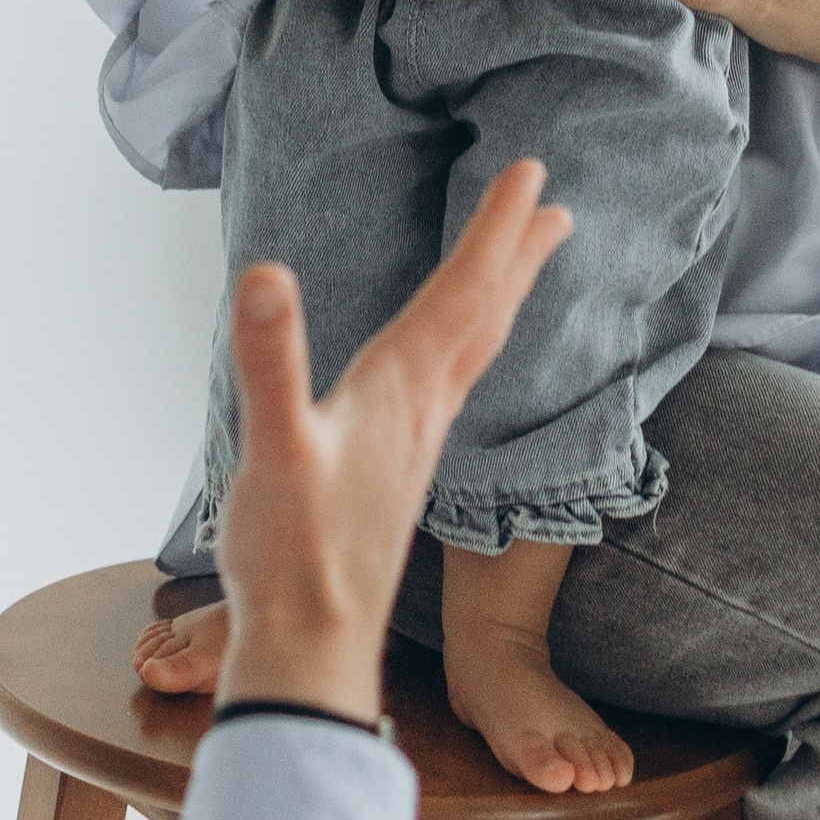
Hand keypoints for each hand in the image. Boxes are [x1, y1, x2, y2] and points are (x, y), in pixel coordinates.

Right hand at [215, 158, 573, 720]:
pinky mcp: (399, 471)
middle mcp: (423, 410)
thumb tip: (265, 276)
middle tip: (554, 204)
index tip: (531, 171)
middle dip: (517, 255)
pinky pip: (450, 386)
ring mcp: (416, 444)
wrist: (313, 649)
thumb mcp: (272, 450)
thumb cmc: (290, 555)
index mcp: (402, 390)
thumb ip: (270, 362)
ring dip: (500, 299)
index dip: (495, 229)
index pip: (462, 292)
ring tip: (519, 267)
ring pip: (474, 353)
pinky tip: (448, 362)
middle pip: (486, 316)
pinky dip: (465, 349)